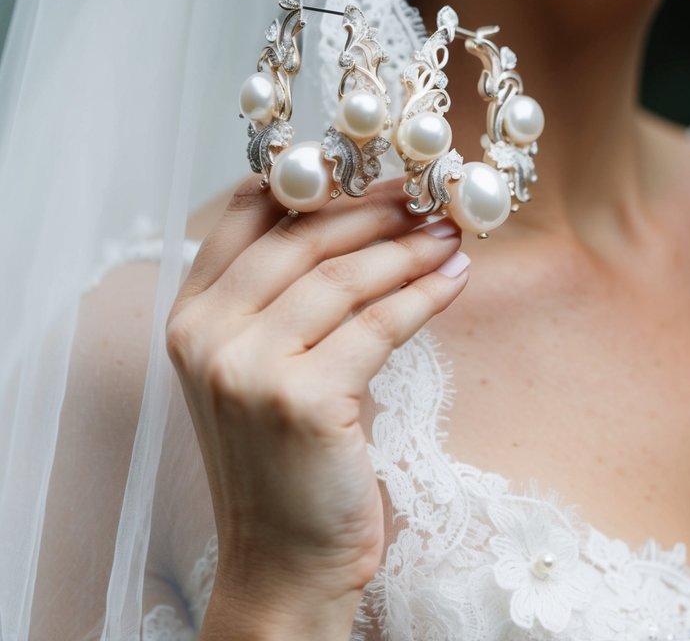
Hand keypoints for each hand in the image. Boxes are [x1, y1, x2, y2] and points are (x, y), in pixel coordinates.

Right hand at [166, 177, 467, 622]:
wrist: (280, 562)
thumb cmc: (279, 459)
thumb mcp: (254, 367)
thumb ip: (275, 297)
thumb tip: (347, 215)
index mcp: (189, 316)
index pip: (246, 217)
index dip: (313, 186)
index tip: (369, 173)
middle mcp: (206, 335)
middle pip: (303, 239)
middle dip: (374, 212)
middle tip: (425, 198)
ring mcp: (248, 367)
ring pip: (344, 276)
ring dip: (408, 248)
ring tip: (448, 233)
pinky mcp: (301, 400)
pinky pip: (379, 324)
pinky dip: (425, 295)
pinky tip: (454, 278)